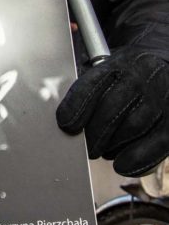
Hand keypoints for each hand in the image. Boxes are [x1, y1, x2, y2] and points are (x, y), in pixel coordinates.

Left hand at [56, 47, 168, 176]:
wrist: (165, 69)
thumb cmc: (129, 76)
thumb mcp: (108, 70)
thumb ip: (88, 90)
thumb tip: (66, 121)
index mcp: (122, 62)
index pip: (93, 83)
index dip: (76, 106)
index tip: (66, 124)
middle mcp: (144, 76)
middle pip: (112, 110)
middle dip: (93, 134)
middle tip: (86, 147)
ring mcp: (164, 97)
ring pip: (132, 128)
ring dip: (112, 146)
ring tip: (104, 150)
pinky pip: (156, 145)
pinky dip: (135, 160)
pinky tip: (122, 163)